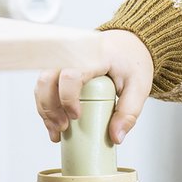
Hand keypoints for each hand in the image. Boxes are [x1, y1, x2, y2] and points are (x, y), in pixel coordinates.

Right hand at [34, 29, 153, 143]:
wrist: (128, 44)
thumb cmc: (132, 61)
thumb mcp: (139, 86)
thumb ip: (129, 112)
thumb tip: (116, 137)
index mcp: (94, 55)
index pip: (71, 75)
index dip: (68, 98)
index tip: (75, 116)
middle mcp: (73, 53)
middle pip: (48, 79)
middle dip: (50, 108)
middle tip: (63, 128)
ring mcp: (63, 59)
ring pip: (41, 83)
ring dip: (45, 109)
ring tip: (57, 130)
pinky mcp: (58, 66)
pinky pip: (44, 85)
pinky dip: (45, 105)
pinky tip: (53, 122)